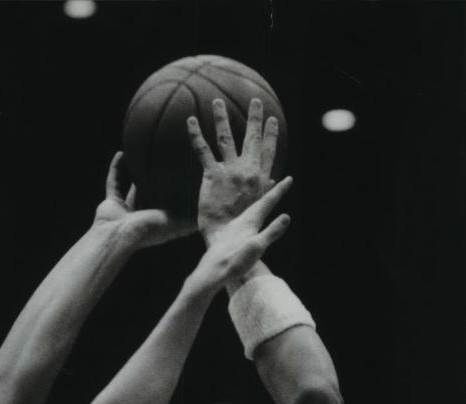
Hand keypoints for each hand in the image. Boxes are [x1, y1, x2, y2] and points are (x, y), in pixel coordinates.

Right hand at [93, 151, 195, 248]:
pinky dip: (116, 169)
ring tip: (145, 153)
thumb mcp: (176, 222)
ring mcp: (125, 211)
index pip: (173, 208)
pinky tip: (122, 152)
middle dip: (160, 181)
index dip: (180, 195)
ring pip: (133, 187)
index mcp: (159, 222)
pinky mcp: (111, 203)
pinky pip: (114, 182)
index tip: (189, 178)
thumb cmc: (149, 230)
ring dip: (138, 173)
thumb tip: (211, 209)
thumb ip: (191, 216)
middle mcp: (143, 216)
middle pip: (154, 196)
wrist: (119, 236)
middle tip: (170, 159)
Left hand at [189, 97, 279, 240]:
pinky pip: (203, 150)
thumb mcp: (259, 208)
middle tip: (255, 101)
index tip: (272, 120)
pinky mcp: (212, 175)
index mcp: (260, 179)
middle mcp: (247, 170)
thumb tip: (275, 181)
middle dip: (254, 118)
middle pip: (252, 139)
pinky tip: (189, 120)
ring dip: (222, 118)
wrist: (227, 240)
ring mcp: (230, 171)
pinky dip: (195, 134)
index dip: (271, 135)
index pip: (269, 152)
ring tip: (217, 102)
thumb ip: (266, 190)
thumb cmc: (241, 229)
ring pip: (226, 138)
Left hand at [191, 175, 291, 290]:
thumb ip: (272, 232)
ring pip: (249, 212)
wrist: (210, 273)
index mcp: (248, 221)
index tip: (289, 178)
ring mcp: (231, 229)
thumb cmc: (234, 261)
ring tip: (266, 202)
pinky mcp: (226, 238)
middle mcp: (239, 221)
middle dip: (270, 195)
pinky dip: (250, 217)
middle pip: (257, 204)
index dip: (279, 191)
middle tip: (280, 184)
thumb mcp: (257, 247)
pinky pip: (242, 221)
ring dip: (259, 205)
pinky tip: (247, 223)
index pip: (267, 202)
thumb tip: (286, 216)